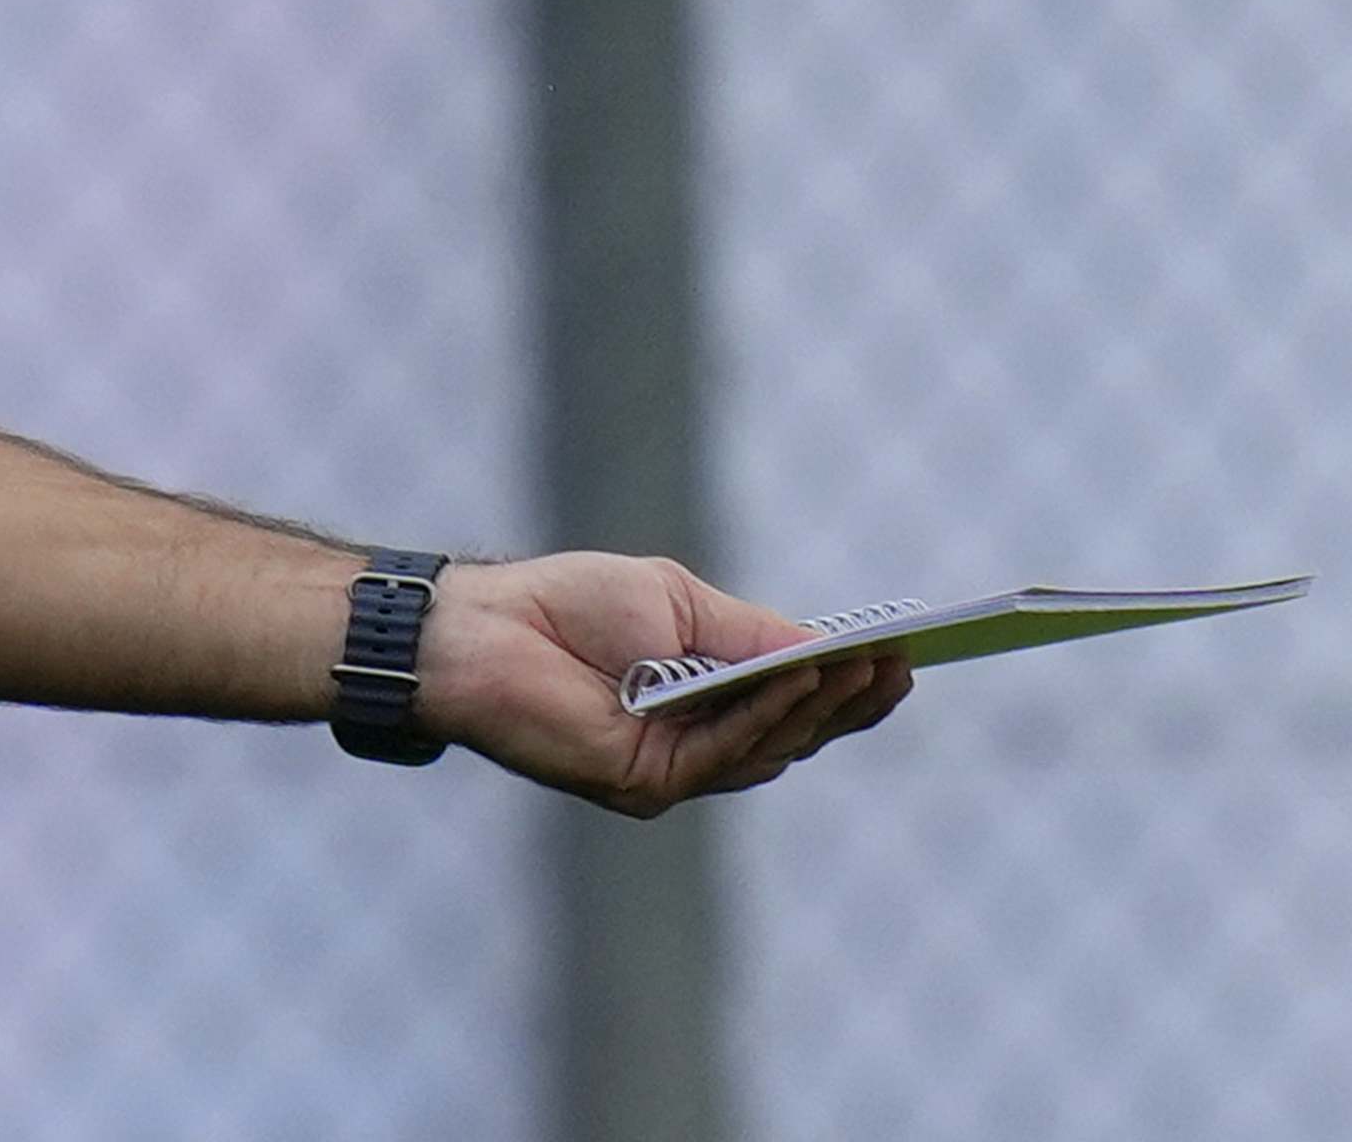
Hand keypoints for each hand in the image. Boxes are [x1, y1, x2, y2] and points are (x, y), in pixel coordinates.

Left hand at [419, 553, 916, 814]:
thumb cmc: (565, 607)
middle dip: (852, 700)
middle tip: (899, 663)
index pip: (800, 704)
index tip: (907, 655)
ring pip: (770, 746)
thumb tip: (830, 650)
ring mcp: (676, 771)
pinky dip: (763, 713)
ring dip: (819, 705)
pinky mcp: (645, 783)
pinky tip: (795, 675)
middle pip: (799, 733)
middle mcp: (700, 745)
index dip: (854, 686)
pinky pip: (721, 750)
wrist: (478, 627)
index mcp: (711, 700)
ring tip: (860, 663)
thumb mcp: (675, 602)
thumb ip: (749, 632)